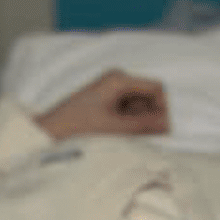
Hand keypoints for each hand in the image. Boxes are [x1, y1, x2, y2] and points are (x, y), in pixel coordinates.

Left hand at [35, 68, 169, 139]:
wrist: (49, 134)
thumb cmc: (77, 127)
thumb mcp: (116, 128)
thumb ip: (144, 125)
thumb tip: (170, 124)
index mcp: (119, 79)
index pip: (156, 89)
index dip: (165, 109)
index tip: (166, 131)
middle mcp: (116, 81)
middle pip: (149, 98)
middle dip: (152, 118)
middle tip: (151, 140)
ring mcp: (111, 92)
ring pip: (139, 108)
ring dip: (141, 124)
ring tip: (133, 140)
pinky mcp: (106, 104)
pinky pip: (128, 114)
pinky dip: (131, 126)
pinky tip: (124, 139)